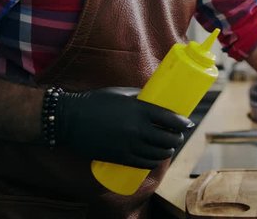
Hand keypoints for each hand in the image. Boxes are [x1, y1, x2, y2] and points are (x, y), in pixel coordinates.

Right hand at [56, 87, 191, 168]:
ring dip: (167, 151)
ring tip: (168, 147)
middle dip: (177, 139)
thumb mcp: (121, 93)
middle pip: (168, 139)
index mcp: (140, 110)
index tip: (187, 124)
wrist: (69, 119)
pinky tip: (155, 158)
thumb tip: (155, 97)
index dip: (183, 124)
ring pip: (159, 154)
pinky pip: (144, 163)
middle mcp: (138, 129)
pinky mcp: (120, 158)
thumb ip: (140, 96)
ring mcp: (129, 145)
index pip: (171, 120)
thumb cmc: (96, 101)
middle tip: (177, 136)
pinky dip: (153, 161)